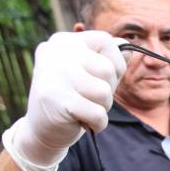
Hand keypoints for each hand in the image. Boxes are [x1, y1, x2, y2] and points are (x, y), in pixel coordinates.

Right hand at [2, 31, 127, 170]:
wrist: (42, 129)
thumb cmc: (73, 98)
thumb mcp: (92, 75)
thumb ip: (109, 60)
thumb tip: (127, 46)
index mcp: (64, 41)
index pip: (106, 41)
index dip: (116, 64)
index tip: (105, 79)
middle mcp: (55, 52)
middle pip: (107, 69)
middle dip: (108, 91)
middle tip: (89, 99)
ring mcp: (53, 73)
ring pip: (103, 92)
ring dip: (103, 108)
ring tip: (85, 110)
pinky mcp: (54, 98)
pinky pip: (97, 113)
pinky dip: (97, 124)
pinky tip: (82, 122)